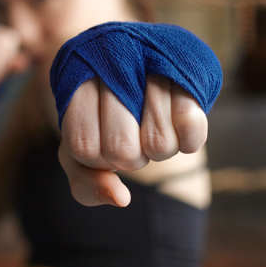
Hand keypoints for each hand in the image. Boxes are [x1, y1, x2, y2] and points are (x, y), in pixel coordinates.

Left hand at [58, 75, 207, 206]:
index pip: (84, 149)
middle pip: (122, 151)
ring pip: (158, 145)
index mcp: (75, 85)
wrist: (140, 78)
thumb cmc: (102, 122)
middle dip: (129, 156)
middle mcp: (111, 68)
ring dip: (159, 147)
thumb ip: (86, 183)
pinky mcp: (189, 73)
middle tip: (131, 131)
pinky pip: (191, 126)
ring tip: (154, 123)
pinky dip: (188, 137)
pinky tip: (178, 120)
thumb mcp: (81, 155)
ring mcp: (152, 67)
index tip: (102, 137)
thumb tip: (121, 199)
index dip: (97, 158)